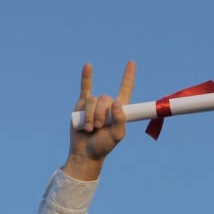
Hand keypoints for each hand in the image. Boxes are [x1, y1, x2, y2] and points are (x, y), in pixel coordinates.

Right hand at [63, 61, 135, 180]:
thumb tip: (117, 103)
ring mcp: (94, 104)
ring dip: (90, 115)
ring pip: (92, 101)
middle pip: (105, 99)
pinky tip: (88, 66)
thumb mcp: (117, 136)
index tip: (131, 63)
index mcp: (119, 111)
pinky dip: (86, 77)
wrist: (85, 151)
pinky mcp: (81, 105)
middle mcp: (107, 105)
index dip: (128, 77)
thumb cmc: (103, 145)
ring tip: (89, 128)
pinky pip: (84, 88)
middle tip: (98, 127)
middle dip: (101, 114)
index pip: (125, 90)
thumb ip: (120, 120)